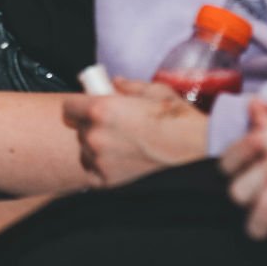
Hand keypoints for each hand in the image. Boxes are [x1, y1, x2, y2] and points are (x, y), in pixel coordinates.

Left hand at [62, 78, 208, 186]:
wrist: (198, 153)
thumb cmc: (179, 121)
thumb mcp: (156, 92)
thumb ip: (129, 86)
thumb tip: (114, 82)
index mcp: (101, 109)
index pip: (68, 106)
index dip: (77, 105)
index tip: (87, 106)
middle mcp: (95, 136)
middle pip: (78, 129)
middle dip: (89, 125)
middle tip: (110, 126)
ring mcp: (100, 162)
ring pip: (85, 151)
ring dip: (95, 148)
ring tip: (119, 146)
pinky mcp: (109, 183)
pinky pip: (93, 174)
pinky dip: (101, 169)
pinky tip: (118, 163)